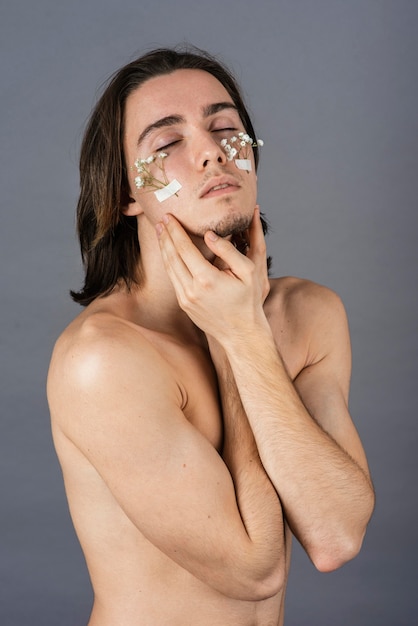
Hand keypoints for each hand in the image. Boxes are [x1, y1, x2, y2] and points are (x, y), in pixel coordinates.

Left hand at [156, 207, 269, 341]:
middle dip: (165, 236)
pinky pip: (173, 279)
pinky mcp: (184, 305)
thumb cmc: (248, 300)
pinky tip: (169, 253)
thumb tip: (208, 234)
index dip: (175, 230)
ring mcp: (185, 299)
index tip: (169, 217)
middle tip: (161, 220)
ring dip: (163, 249)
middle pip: (171, 256)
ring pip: (169, 268)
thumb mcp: (249, 271)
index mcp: (206, 279)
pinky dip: (169, 263)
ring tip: (161, 233)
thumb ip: (228, 250)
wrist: (241, 333)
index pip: (184, 248)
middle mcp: (191, 289)